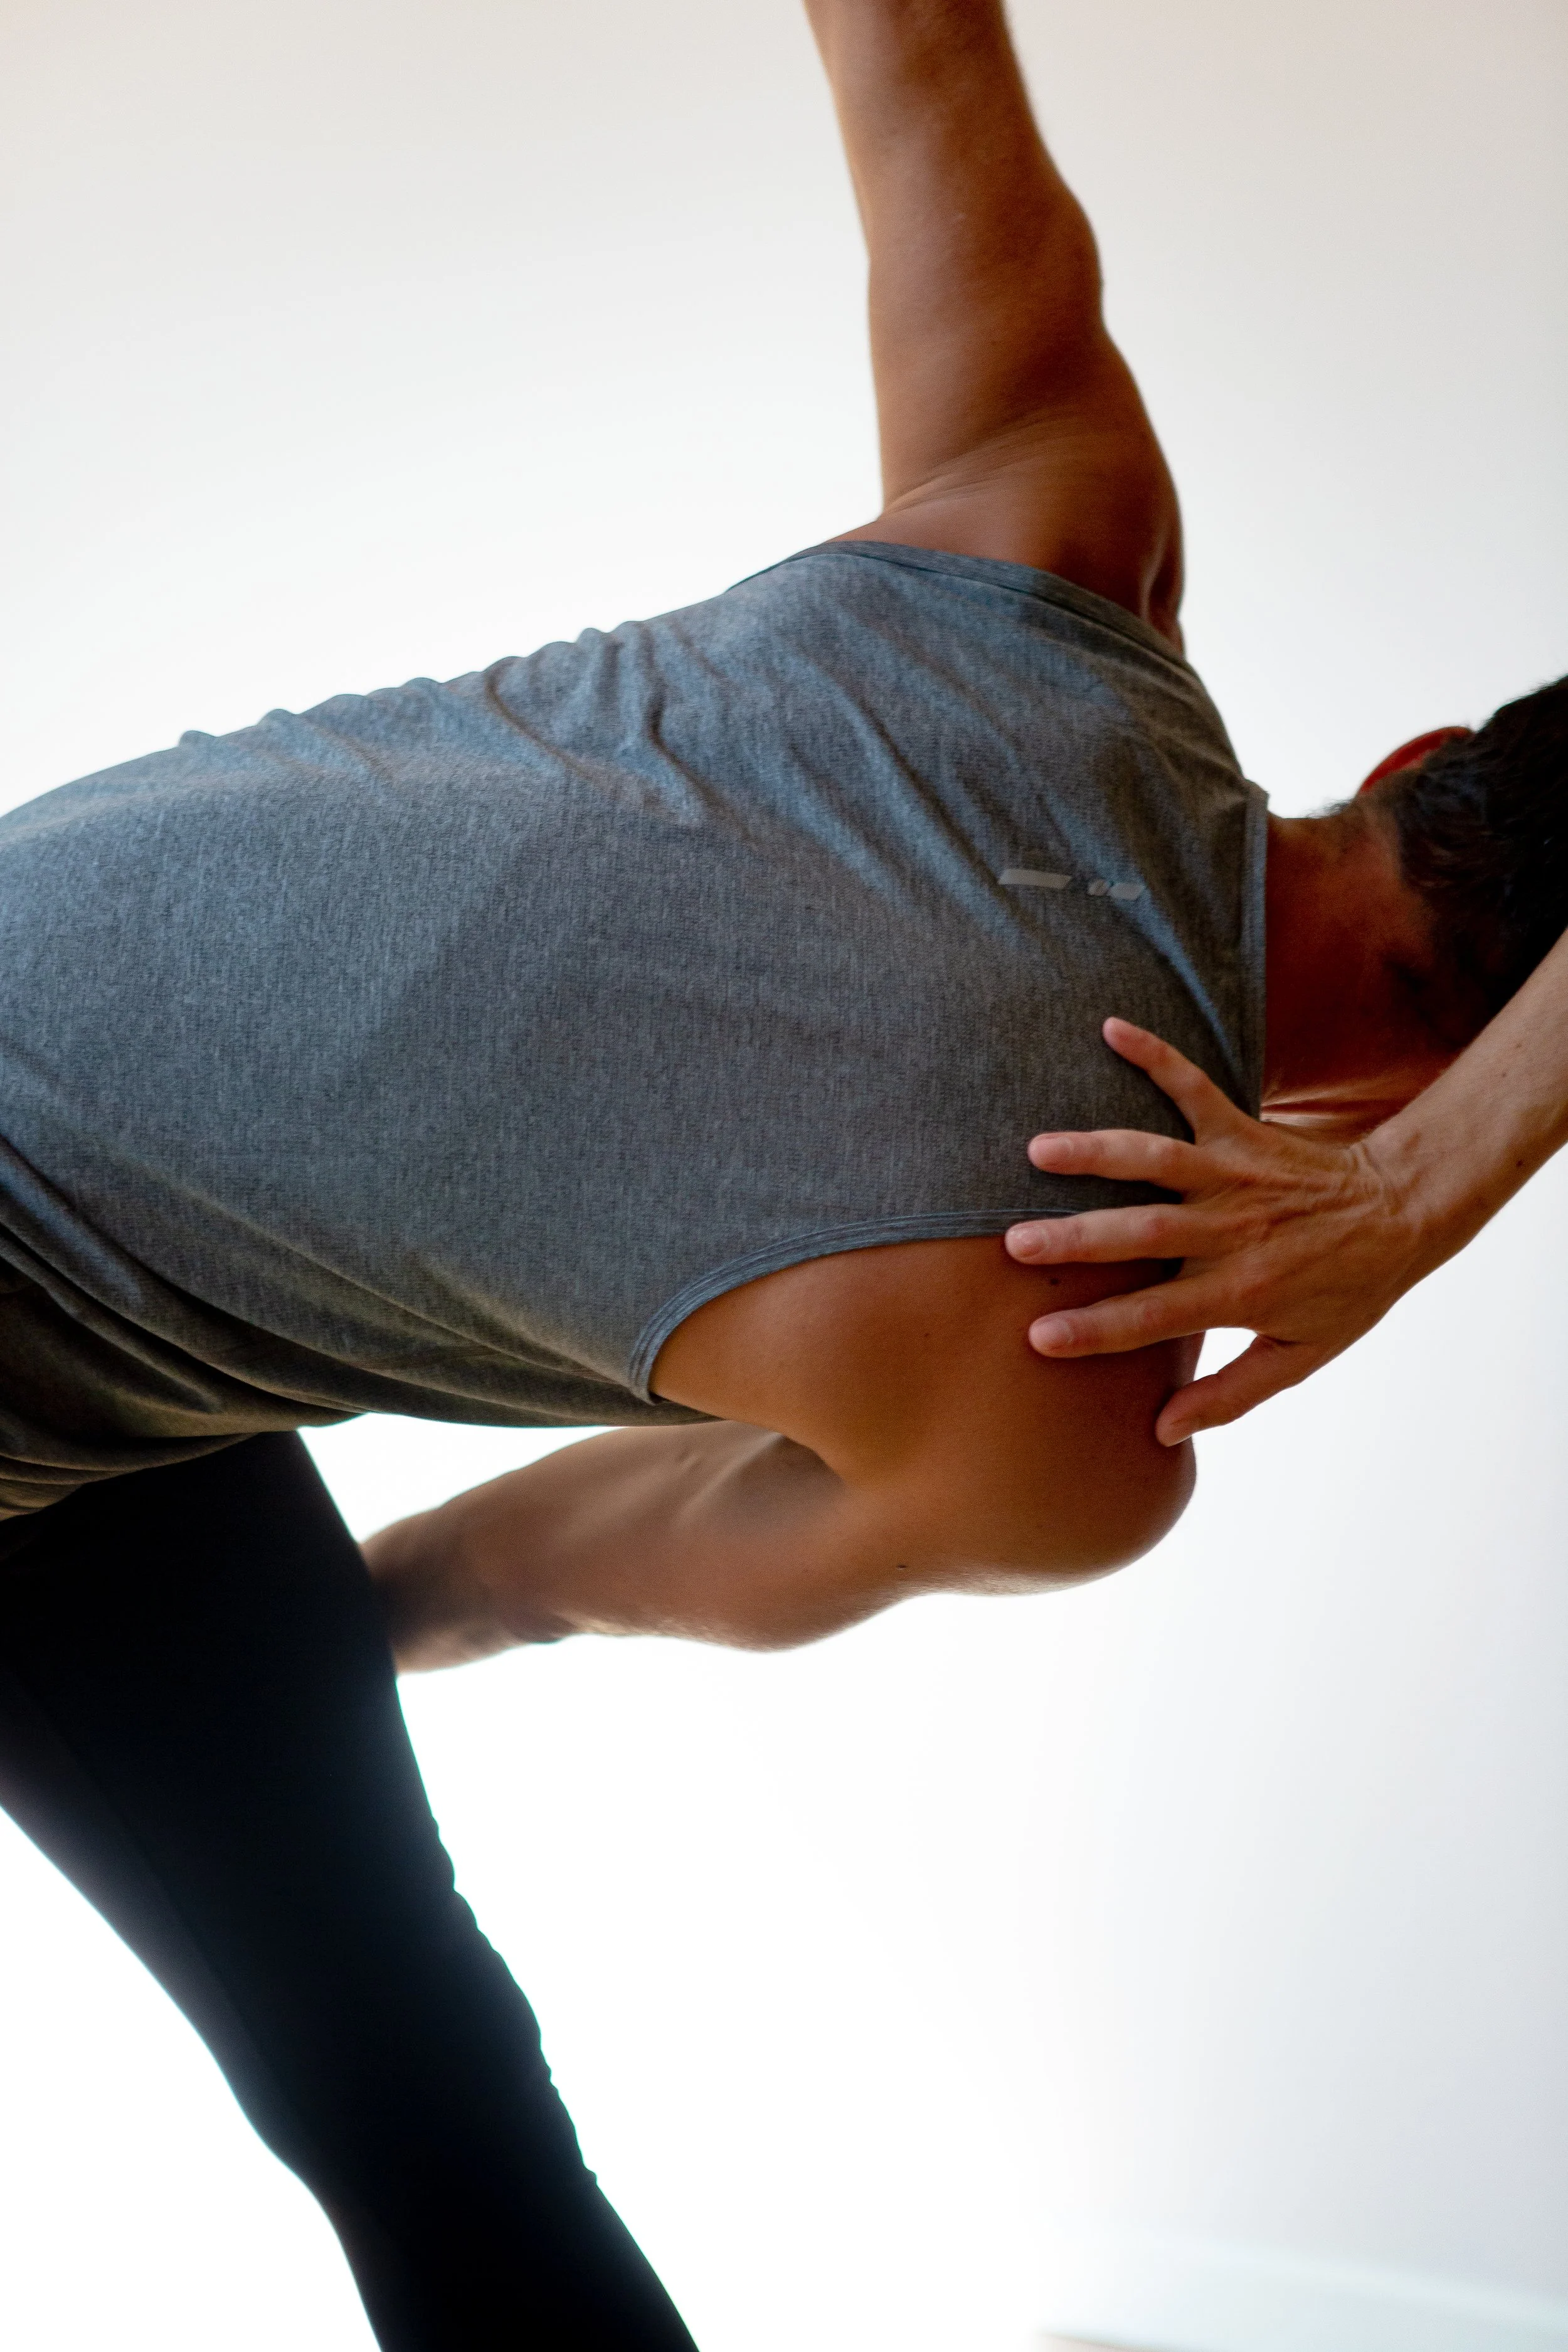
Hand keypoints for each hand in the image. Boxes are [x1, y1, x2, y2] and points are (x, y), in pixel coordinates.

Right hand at [1005, 1019, 1425, 1443]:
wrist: (1407, 1214)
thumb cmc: (1348, 1291)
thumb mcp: (1301, 1357)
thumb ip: (1231, 1396)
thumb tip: (1162, 1432)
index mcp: (1239, 1292)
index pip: (1155, 1317)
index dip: (1095, 1330)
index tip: (1038, 1337)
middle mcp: (1232, 1230)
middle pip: (1143, 1235)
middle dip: (1078, 1239)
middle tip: (1014, 1243)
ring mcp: (1236, 1175)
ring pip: (1158, 1159)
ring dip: (1097, 1151)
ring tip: (1038, 1150)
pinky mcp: (1245, 1131)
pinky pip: (1196, 1088)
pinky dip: (1157, 1056)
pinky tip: (1112, 1029)